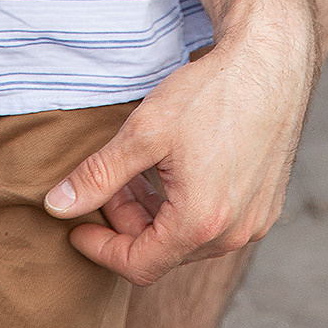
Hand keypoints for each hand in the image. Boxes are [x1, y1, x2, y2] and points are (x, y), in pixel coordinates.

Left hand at [41, 11, 316, 284]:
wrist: (269, 62)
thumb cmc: (210, 93)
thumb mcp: (144, 132)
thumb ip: (98, 176)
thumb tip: (58, 206)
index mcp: (201, 222)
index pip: (139, 264)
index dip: (101, 248)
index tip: (75, 228)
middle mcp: (235, 234)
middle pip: (163, 251)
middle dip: (126, 224)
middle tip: (106, 184)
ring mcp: (256, 221)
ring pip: (188, 238)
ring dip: (154, 215)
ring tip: (134, 173)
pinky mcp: (266, 205)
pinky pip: (215, 222)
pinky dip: (184, 207)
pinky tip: (171, 170)